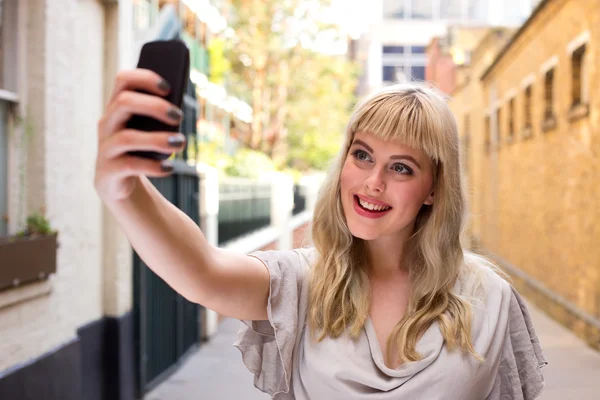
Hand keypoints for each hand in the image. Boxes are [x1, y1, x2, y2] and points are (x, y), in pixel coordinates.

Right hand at [94, 69, 185, 201]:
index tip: (169, 87)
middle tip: (179, 116)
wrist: (120, 185)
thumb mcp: (150, 132)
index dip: (145, 78)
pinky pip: (131, 165)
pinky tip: (170, 169)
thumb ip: (160, 119)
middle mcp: (107, 124)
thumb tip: (178, 113)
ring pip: (127, 137)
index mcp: (117, 108)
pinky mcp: (109, 171)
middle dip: (154, 106)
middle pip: (124, 102)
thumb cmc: (141, 151)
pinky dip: (153, 166)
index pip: (123, 80)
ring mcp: (106, 148)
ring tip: (180, 143)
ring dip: (158, 139)